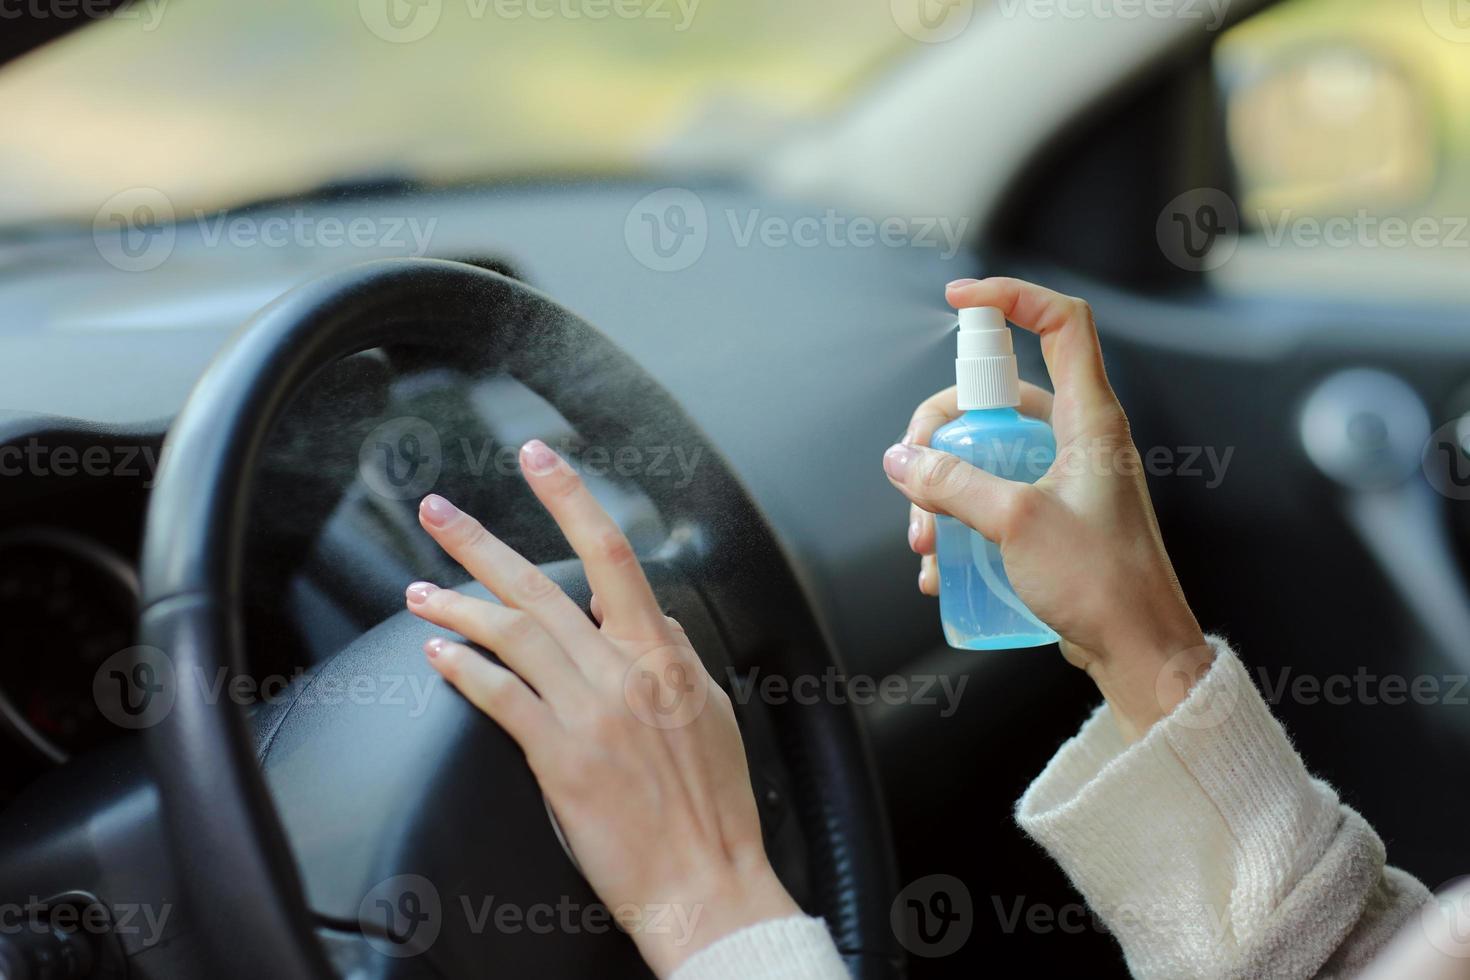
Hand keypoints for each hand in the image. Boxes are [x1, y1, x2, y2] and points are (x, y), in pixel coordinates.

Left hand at [403, 439, 798, 976]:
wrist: (707, 882)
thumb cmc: (713, 806)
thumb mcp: (712, 712)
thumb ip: (675, 654)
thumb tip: (648, 613)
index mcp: (662, 655)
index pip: (611, 555)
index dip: (569, 500)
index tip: (537, 459)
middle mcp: (623, 672)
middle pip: (541, 588)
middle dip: (480, 542)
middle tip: (435, 509)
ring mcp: (591, 714)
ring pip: (512, 636)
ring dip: (458, 605)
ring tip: (418, 589)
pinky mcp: (562, 760)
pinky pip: (501, 699)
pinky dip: (465, 669)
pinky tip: (437, 652)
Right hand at [883, 277, 1212, 740]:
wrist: (1139, 650)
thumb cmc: (1103, 584)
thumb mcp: (1016, 523)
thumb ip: (953, 484)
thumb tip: (902, 460)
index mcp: (1090, 418)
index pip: (1060, 323)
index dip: (1011, 297)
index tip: (959, 300)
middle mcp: (1079, 438)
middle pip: (995, 396)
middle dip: (941, 433)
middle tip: (913, 472)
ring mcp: (1064, 477)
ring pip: (985, 452)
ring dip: (942, 489)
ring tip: (925, 540)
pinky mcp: (1050, 516)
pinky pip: (991, 496)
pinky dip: (958, 522)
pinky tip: (942, 567)